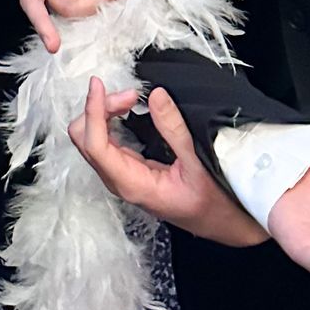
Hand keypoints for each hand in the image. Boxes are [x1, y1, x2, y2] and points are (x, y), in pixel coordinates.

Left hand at [68, 79, 266, 247]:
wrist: (223, 225)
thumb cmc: (213, 204)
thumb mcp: (199, 165)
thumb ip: (175, 131)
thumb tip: (155, 96)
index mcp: (132, 184)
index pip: (95, 145)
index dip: (93, 111)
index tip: (99, 85)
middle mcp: (120, 182)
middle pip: (86, 140)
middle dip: (98, 110)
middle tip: (130, 95)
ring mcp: (122, 176)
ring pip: (92, 139)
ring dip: (104, 113)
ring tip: (131, 98)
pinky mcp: (129, 170)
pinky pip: (106, 141)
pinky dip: (110, 119)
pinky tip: (128, 109)